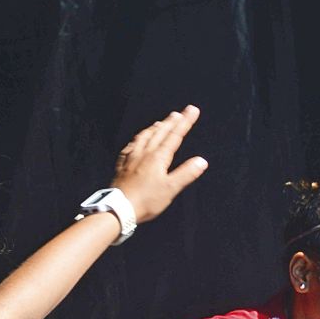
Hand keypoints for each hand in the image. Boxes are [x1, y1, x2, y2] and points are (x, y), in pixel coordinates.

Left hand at [109, 105, 207, 224]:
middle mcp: (144, 154)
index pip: (175, 135)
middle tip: (178, 113)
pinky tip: (135, 141)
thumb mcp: (170, 189)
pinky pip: (129, 148)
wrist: (118, 208)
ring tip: (159, 122)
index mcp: (158, 158)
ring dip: (153, 128)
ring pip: (143, 137)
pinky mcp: (122, 167)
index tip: (192, 110)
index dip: (185, 122)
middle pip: (159, 133)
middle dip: (171, 122)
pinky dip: (135, 140)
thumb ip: (186, 174)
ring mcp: (131, 159)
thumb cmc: (145, 201)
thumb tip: (201, 161)